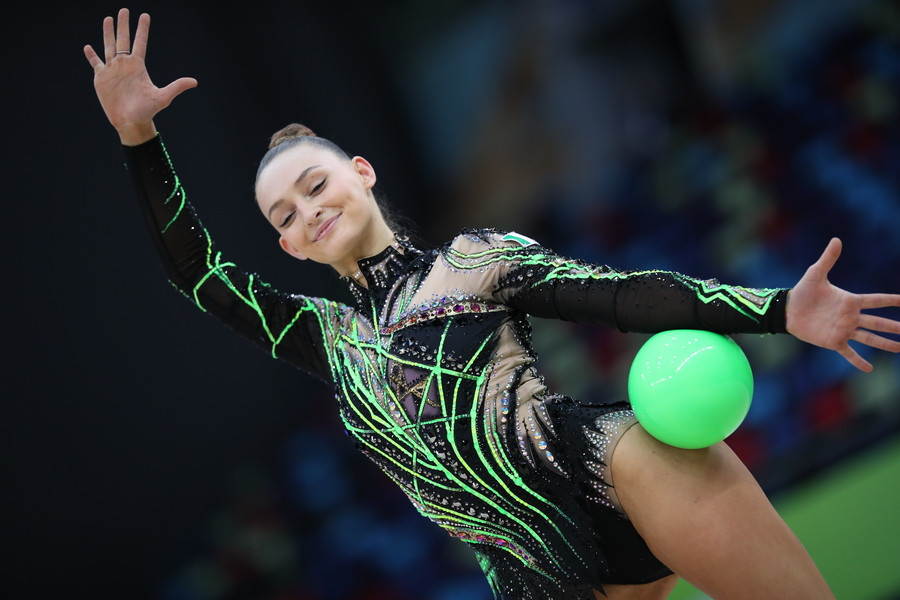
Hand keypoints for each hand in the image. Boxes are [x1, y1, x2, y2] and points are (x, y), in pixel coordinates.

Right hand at [83, 8, 196, 144]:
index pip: (141, 43)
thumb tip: (194, 82)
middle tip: (124, 10)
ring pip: (109, 46)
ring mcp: (113, 70)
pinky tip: (88, 46)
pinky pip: (96, 63)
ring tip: (108, 19)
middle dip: (123, 25)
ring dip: (108, 33)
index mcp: (138, 66)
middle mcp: (125, 65)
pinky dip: (91, 55)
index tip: (145, 15)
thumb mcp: (163, 97)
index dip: (142, 29)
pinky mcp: (101, 78)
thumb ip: (177, 87)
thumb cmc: (148, 111)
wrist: (131, 122)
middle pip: (123, 40)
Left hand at [786, 238, 899, 371]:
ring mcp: (843, 330)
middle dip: (894, 326)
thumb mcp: (815, 274)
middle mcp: (850, 316)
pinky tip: (869, 369)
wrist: (786, 310)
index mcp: (850, 300)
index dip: (892, 301)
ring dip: (884, 343)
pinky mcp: (833, 341)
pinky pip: (848, 353)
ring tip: (899, 348)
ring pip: (869, 338)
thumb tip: (837, 240)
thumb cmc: (801, 291)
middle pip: (878, 322)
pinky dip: (858, 361)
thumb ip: (828, 259)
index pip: (876, 301)